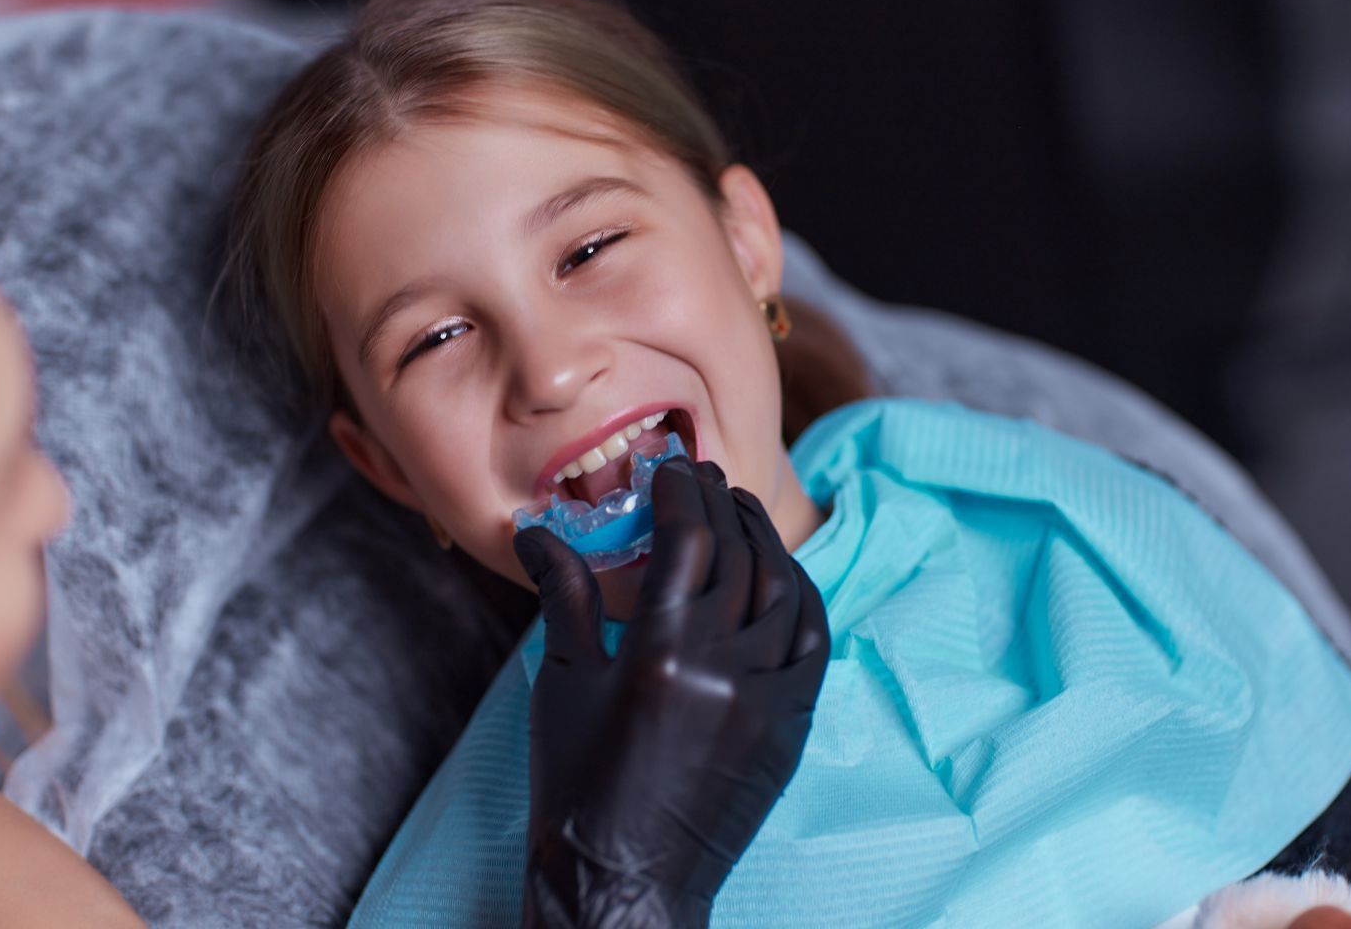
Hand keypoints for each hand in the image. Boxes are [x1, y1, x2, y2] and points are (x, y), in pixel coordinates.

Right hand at [513, 458, 829, 928]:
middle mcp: (723, 669)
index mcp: (659, 653)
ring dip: (764, 541)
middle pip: (739, 555)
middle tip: (705, 477)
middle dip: (722, 504)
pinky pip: (813, 642)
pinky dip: (801, 596)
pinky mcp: (792, 727)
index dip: (685, 492)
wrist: (623, 883)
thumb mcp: (564, 684)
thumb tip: (537, 533)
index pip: (688, 540)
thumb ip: (565, 596)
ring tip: (740, 512)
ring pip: (783, 591)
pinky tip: (781, 573)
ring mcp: (768, 699)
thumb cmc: (577, 789)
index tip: (674, 467)